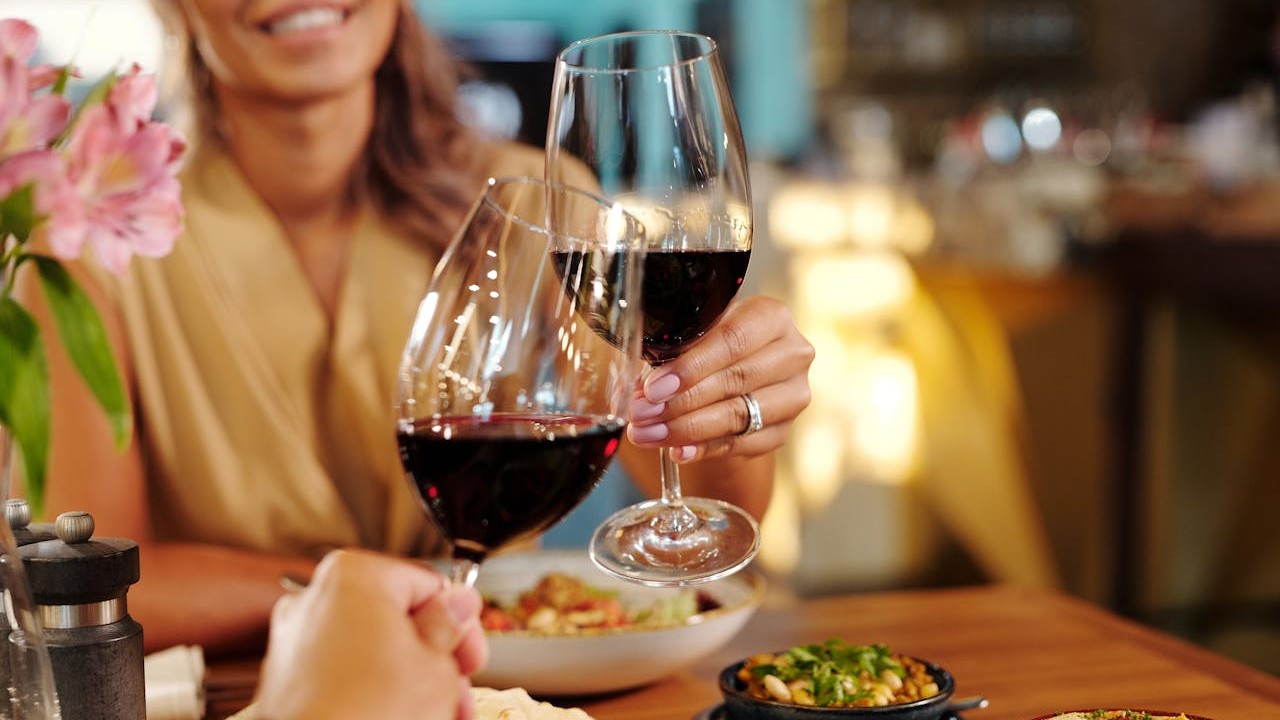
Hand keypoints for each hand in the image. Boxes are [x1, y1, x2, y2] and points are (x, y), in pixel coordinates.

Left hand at [254, 549, 487, 719]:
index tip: (471, 653)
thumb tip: (458, 603)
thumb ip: (449, 627)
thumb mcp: (436, 666)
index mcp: (355, 575)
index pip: (427, 585)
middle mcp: (316, 598)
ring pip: (373, 652)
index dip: (459, 623)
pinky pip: (345, 675)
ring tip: (441, 712)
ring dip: (411, 681)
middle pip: (398, 620)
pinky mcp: (286, 681)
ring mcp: (295, 641)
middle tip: (458, 691)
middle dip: (435, 660)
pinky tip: (403, 715)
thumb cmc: (371, 714)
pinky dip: (374, 693)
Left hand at [627, 295, 813, 460]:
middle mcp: (792, 354)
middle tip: (642, 414)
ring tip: (649, 434)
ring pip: (739, 415)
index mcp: (771, 317)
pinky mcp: (784, 429)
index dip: (690, 367)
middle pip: (735, 380)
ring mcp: (793, 395)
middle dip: (681, 402)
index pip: (732, 341)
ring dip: (688, 428)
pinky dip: (706, 449)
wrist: (736, 368)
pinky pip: (743, 444)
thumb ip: (672, 352)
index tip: (653, 387)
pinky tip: (678, 451)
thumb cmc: (710, 344)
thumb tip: (636, 388)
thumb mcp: (695, 334)